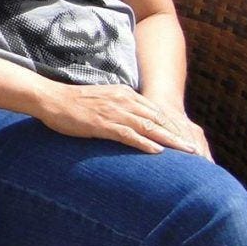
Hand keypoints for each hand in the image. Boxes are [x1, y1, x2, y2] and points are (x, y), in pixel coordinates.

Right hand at [38, 80, 206, 154]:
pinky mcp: (102, 123)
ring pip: (149, 127)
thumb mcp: (102, 100)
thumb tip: (130, 121)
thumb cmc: (73, 102)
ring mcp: (113, 111)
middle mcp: (123, 100)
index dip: (174, 125)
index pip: (156, 110)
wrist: (51, 98)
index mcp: (124, 93)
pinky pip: (128, 134)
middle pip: (158, 119)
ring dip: (170, 140)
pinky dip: (144, 143)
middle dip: (178, 134)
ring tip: (186, 152)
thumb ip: (118, 107)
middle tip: (195, 149)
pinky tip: (158, 151)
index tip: (187, 138)